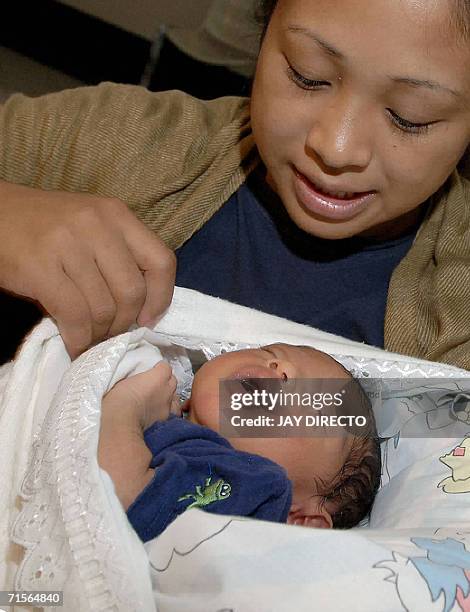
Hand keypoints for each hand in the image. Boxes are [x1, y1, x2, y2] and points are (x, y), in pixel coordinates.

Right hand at [0, 181, 175, 357]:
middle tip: (111, 333)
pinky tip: (75, 344)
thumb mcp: (90, 226)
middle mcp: (97, 225)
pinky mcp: (40, 267)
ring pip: (103, 307)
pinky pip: (74, 315)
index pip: (161, 261)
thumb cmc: (46, 226)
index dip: (161, 297)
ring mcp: (68, 244)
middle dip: (125, 323)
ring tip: (91, 338)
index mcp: (116, 214)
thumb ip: (118, 256)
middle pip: (132, 291)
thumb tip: (141, 310)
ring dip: (99, 334)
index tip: (149, 318)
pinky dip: (78, 339)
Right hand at [102, 361, 178, 429]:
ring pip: (174, 396)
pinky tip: (159, 411)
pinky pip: (172, 411)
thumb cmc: (119, 399)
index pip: (165, 366)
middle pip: (172, 380)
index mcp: (158, 376)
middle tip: (153, 384)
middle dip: (165, 380)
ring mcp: (168, 405)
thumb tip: (137, 380)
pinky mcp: (166, 419)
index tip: (151, 371)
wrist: (121, 421)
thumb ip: (136, 378)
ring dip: (168, 395)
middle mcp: (166, 389)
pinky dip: (167, 410)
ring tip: (158, 398)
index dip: (159, 368)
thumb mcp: (124, 380)